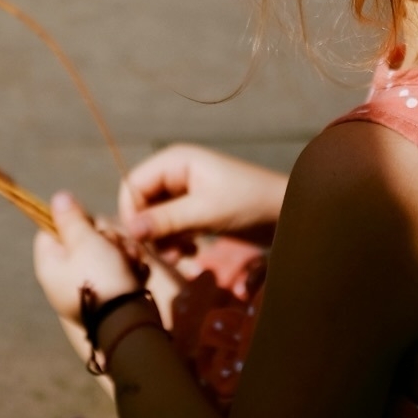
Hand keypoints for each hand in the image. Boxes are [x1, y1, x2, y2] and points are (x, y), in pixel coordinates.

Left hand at [33, 192, 145, 323]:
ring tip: (129, 260)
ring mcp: (85, 286)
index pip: (50, 229)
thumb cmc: (101, 278)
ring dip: (120, 250)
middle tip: (113, 244)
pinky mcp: (107, 294)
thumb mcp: (84, 242)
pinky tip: (136, 271)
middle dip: (104, 236)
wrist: (127, 322)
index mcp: (50, 264)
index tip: (88, 223)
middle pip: (81, 238)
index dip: (71, 220)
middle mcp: (64, 276)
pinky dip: (127, 267)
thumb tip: (57, 198)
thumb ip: (71, 219)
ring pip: (104, 251)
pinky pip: (116, 270)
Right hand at [119, 143, 288, 250]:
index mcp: (175, 161)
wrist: (287, 213)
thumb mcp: (206, 212)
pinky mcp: (195, 208)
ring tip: (179, 256)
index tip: (141, 241)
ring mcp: (185, 191)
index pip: (133, 184)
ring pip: (154, 217)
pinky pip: (170, 225)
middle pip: (142, 202)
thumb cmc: (249, 203)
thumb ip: (167, 220)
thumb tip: (131, 230)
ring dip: (162, 239)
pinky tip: (189, 252)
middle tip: (165, 254)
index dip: (131, 212)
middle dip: (149, 230)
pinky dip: (175, 240)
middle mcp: (176, 172)